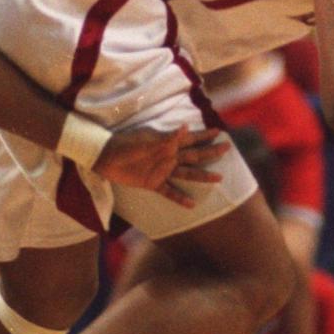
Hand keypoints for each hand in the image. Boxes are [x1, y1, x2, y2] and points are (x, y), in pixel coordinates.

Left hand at [94, 126, 229, 206]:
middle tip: (227, 149)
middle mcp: (169, 157)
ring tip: (218, 179)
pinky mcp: (153, 183)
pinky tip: (192, 205)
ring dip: (203, 176)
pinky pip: (169, 192)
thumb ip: (168, 138)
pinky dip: (180, 198)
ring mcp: (162, 171)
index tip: (220, 132)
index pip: (191, 139)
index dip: (205, 135)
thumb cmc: (126, 143)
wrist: (107, 156)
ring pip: (187, 173)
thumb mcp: (147, 139)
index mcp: (168, 143)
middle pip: (194, 155)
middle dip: (210, 152)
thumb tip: (186, 128)